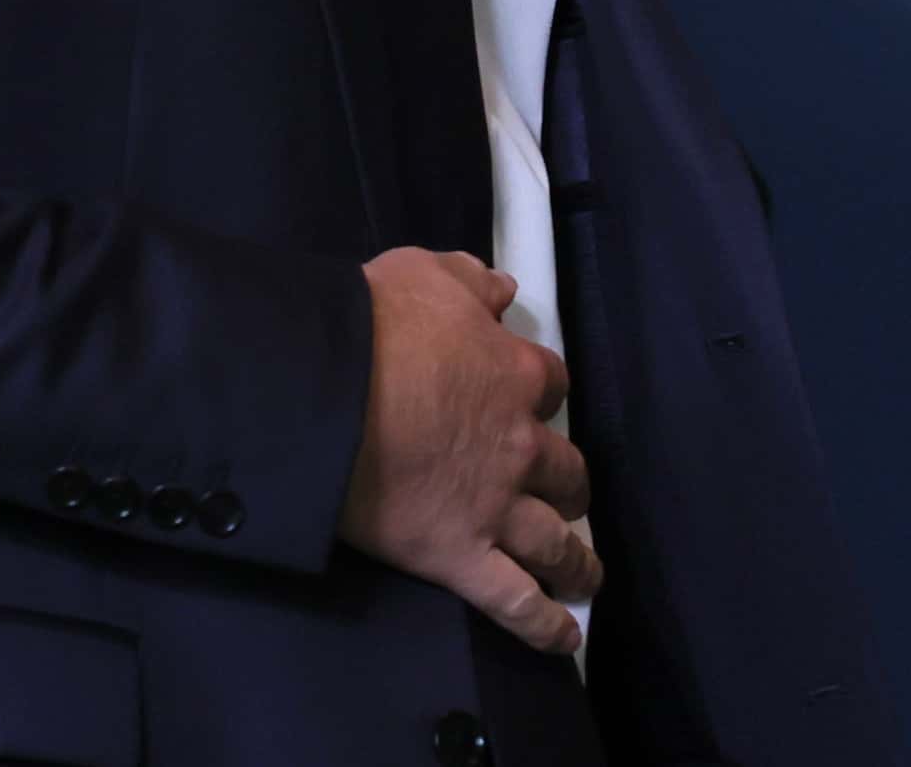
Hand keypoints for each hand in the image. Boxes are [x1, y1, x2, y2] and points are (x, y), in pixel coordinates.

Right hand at [337, 247, 601, 655]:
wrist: (326, 387)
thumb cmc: (371, 322)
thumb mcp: (423, 272)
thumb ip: (471, 279)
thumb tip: (504, 289)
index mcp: (515, 373)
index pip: (552, 383)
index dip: (541, 393)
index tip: (530, 401)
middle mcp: (520, 444)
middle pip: (566, 469)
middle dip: (567, 482)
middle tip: (562, 494)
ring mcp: (496, 506)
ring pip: (555, 542)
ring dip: (576, 561)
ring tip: (584, 575)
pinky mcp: (462, 556)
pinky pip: (516, 602)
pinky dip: (543, 625)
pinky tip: (563, 637)